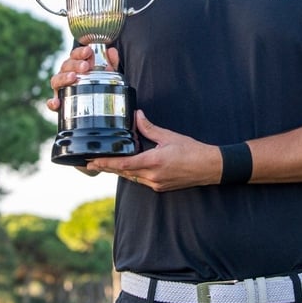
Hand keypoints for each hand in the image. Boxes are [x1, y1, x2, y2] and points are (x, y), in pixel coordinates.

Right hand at [46, 45, 118, 112]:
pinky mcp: (58, 104)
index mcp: (76, 66)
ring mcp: (61, 88)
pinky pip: (52, 103)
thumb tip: (112, 51)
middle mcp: (66, 75)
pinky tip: (57, 103)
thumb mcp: (107, 75)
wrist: (95, 107)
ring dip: (63, 78)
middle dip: (75, 64)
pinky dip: (52, 102)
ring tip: (73, 77)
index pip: (75, 55)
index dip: (80, 52)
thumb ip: (110, 64)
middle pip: (66, 66)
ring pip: (56, 80)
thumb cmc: (97, 86)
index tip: (88, 51)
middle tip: (85, 66)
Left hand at [80, 110, 221, 190]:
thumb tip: (137, 115)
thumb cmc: (192, 150)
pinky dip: (131, 174)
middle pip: (123, 173)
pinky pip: (140, 181)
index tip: (92, 161)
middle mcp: (152, 176)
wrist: (210, 167)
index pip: (123, 164)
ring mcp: (156, 183)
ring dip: (118, 171)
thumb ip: (149, 127)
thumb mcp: (169, 136)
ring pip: (131, 177)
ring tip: (103, 165)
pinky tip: (125, 168)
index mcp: (153, 162)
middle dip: (106, 168)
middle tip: (90, 163)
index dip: (106, 163)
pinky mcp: (160, 187)